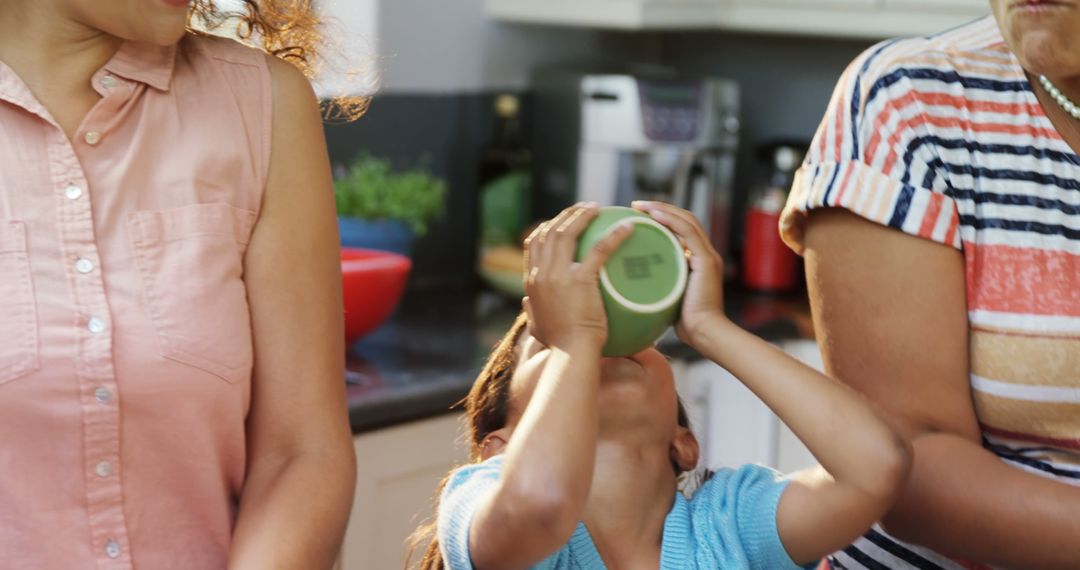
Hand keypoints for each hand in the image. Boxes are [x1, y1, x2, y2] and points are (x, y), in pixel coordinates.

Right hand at [523, 203, 633, 350]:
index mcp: (532, 282)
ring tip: (597, 208)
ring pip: (567, 232)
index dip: (547, 226)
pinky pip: (599, 249)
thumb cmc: (558, 345)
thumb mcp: (536, 326)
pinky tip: (628, 228)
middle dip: (566, 214)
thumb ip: (531, 312)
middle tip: (584, 208)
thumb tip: (526, 303)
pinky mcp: (580, 280)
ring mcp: (558, 275)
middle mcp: (541, 274)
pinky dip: (614, 235)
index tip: (561, 220)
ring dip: (583, 216)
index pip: (534, 243)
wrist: (571, 354)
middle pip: (550, 231)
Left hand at [631, 201, 726, 346]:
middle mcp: (705, 254)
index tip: (639, 215)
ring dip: (662, 209)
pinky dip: (670, 220)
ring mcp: (707, 256)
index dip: (662, 218)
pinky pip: (688, 232)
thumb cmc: (686, 324)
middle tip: (636, 206)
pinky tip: (653, 215)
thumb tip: (635, 283)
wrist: (705, 334)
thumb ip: (660, 284)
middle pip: (684, 219)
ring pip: (686, 220)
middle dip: (660, 208)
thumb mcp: (669, 297)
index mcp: (698, 261)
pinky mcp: (706, 260)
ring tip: (640, 206)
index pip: (682, 230)